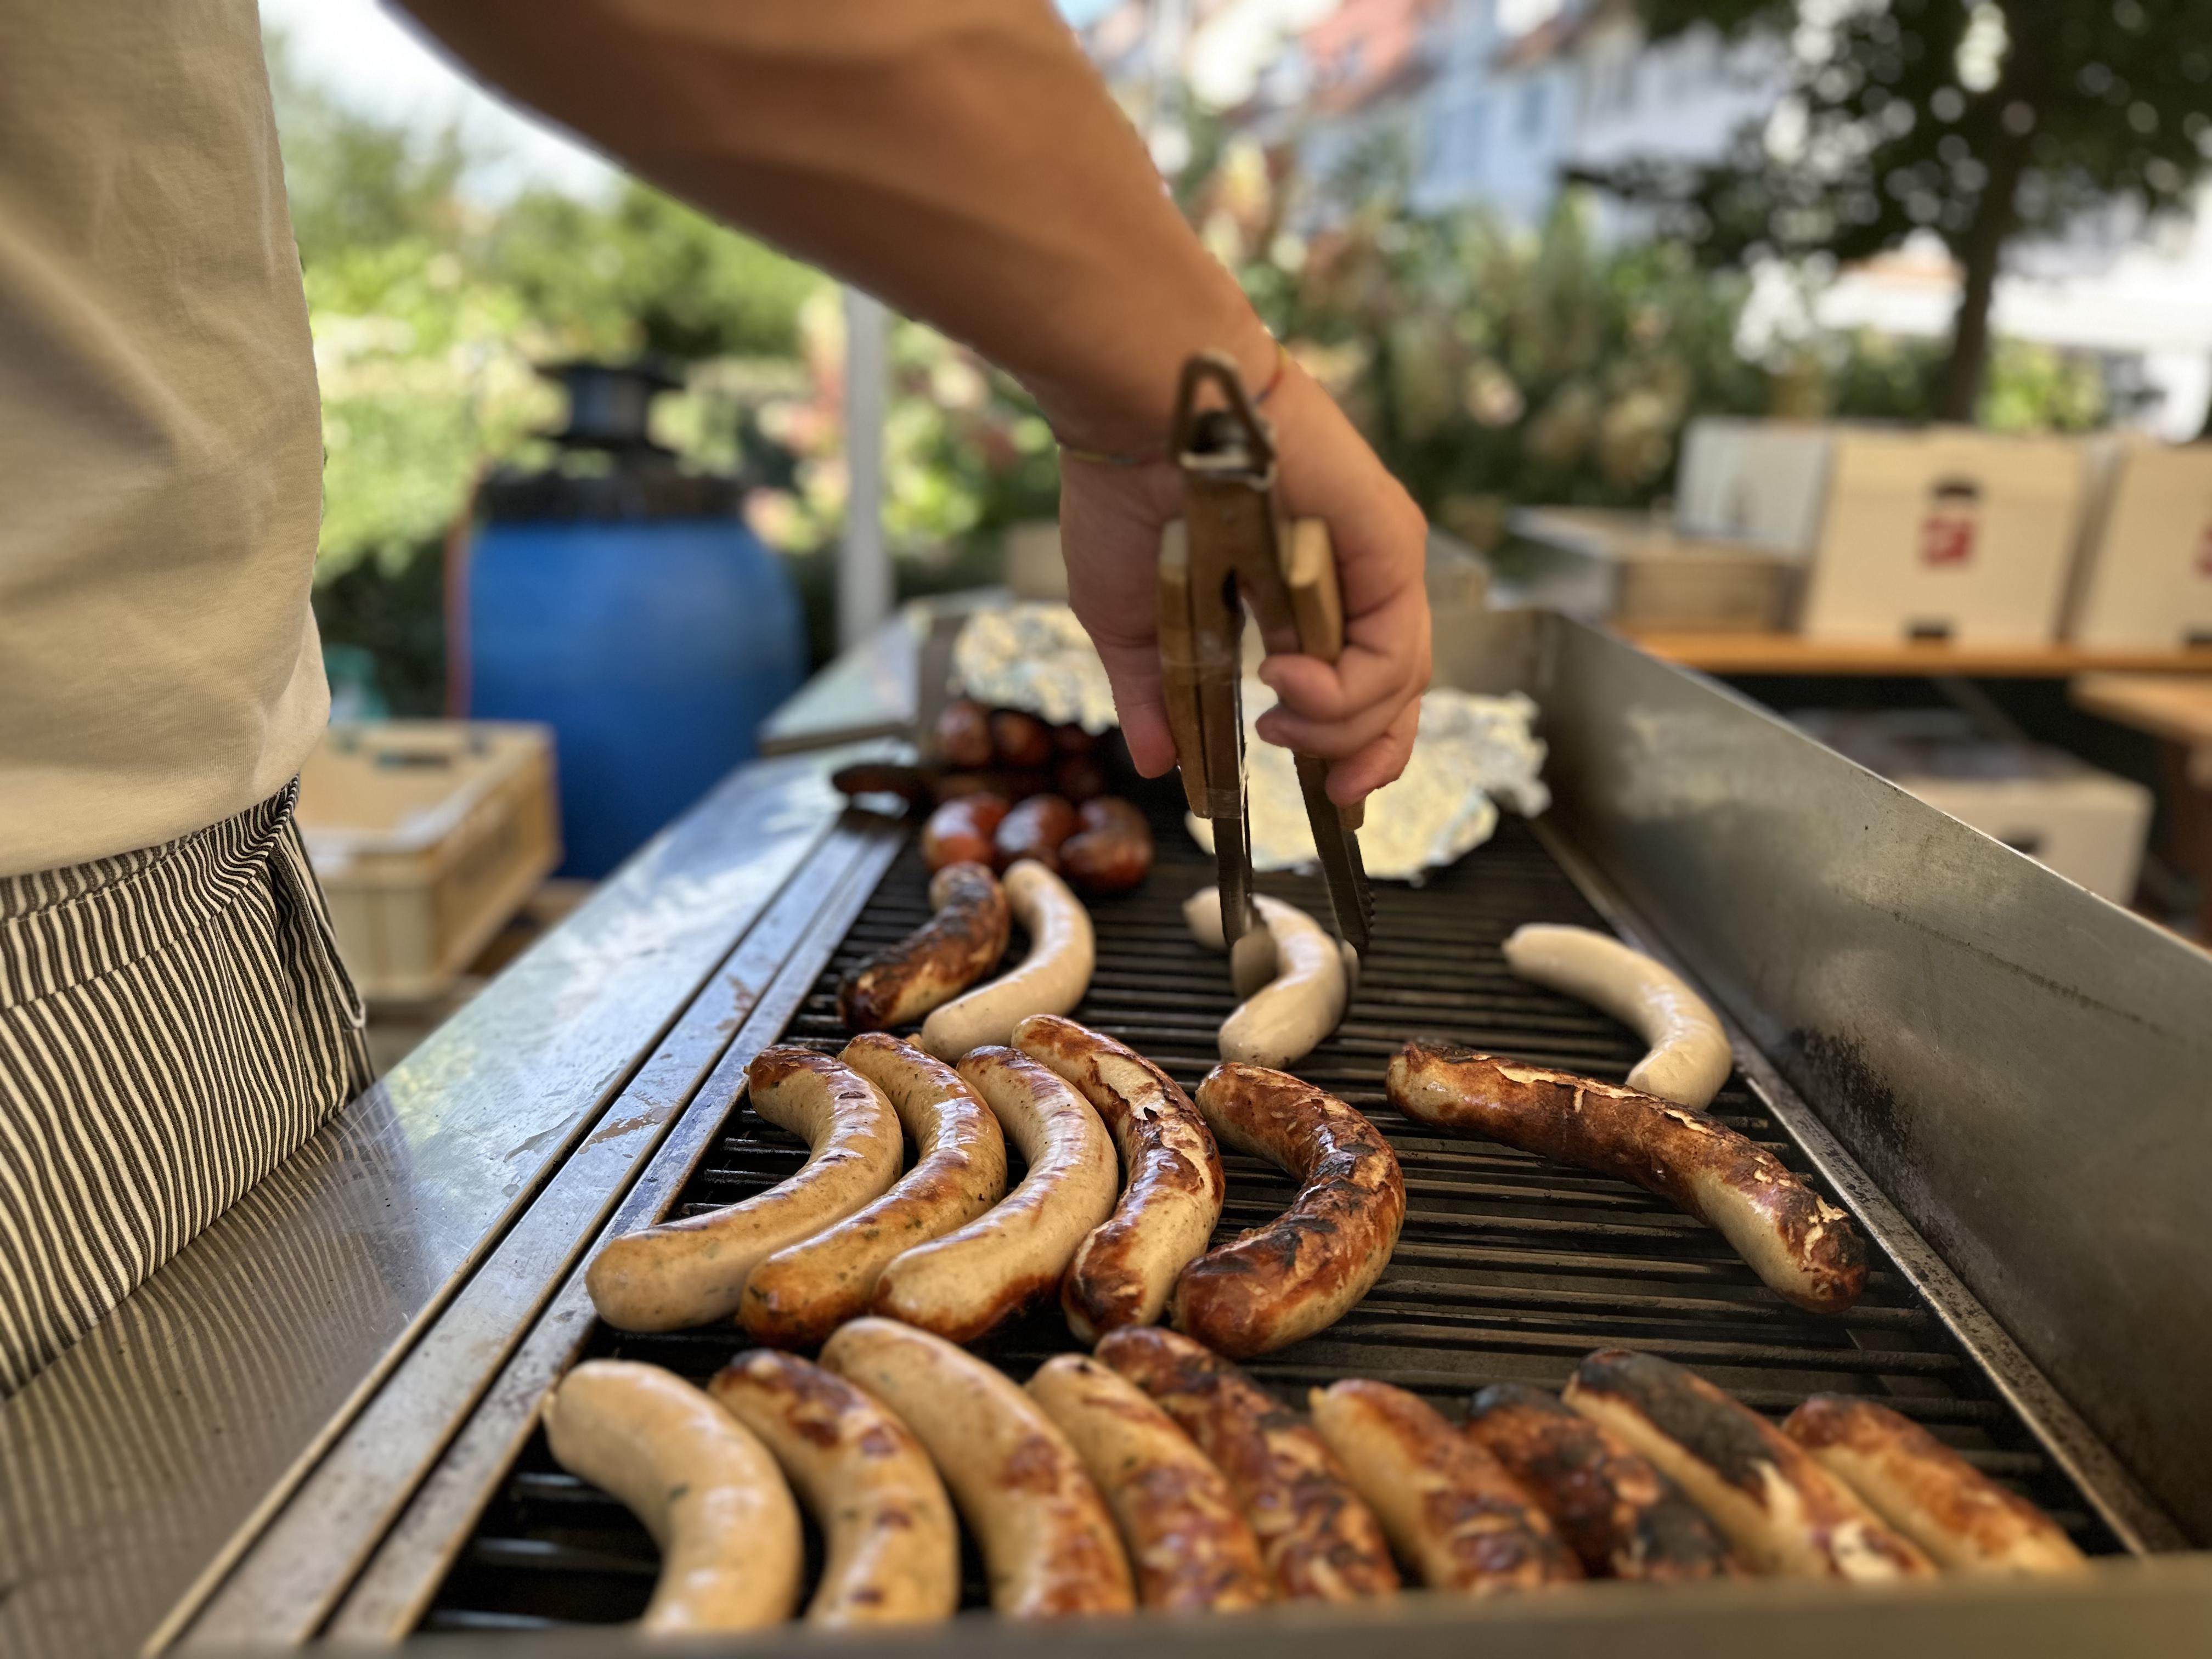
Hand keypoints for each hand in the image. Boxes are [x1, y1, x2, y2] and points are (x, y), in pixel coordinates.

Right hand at [1054, 358, 1431, 805]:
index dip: (1347, 752)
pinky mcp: (1389, 541)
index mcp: (1293, 599)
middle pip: (1396, 697)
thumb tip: (1158, 764)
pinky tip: (1289, 686)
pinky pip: (1396, 645)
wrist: (1136, 410)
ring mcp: (1372, 561)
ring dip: (1341, 727)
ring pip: (1400, 682)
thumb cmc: (1124, 495)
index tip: (1329, 800)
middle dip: (1368, 759)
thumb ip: (1153, 695)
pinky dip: (1351, 689)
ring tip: (1278, 722)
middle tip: (1333, 796)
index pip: (1353, 693)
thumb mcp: (1129, 624)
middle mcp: (1344, 581)